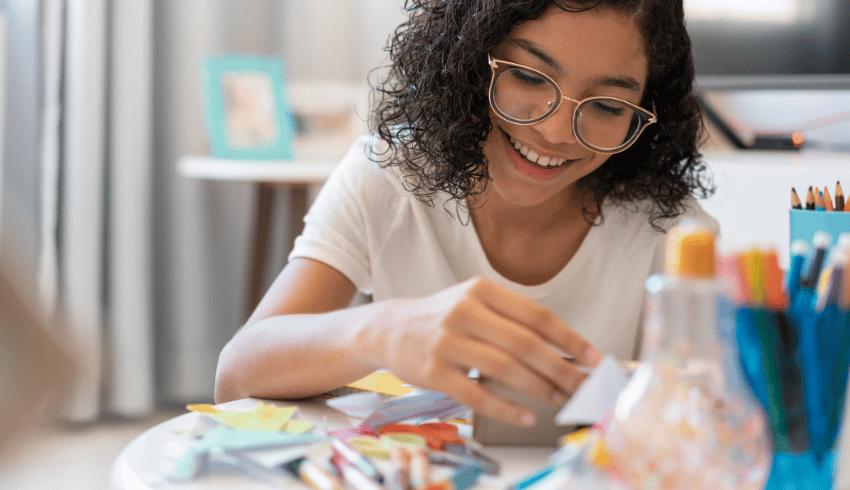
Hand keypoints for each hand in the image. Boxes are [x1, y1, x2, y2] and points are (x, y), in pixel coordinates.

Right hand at [361, 276, 602, 426]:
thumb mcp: (475, 303)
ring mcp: (447, 343)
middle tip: (581, 385)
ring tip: (558, 399)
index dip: (570, 338)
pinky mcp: (434, 372)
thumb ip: (513, 319)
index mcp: (481, 291)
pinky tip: (525, 416)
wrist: (390, 329)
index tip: (593, 358)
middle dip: (561, 369)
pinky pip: (478, 395)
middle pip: (525, 344)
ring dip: (539, 389)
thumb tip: (564, 349)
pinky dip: (506, 408)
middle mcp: (463, 312)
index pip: (537, 315)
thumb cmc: (443, 318)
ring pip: (505, 369)